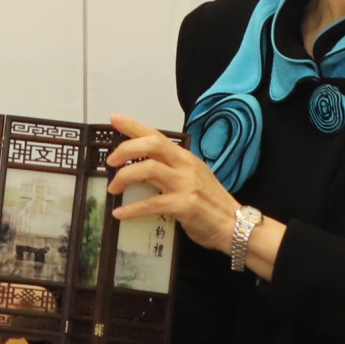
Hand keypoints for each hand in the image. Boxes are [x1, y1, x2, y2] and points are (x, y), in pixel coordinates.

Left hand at [106, 113, 246, 258]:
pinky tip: (120, 214)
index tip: (115, 118)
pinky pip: (151, 203)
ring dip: (124, 177)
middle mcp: (185, 166)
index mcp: (186, 158)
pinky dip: (131, 209)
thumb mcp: (193, 179)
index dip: (134, 126)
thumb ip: (172, 171)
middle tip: (110, 162)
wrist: (234, 225)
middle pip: (151, 144)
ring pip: (148, 169)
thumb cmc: (211, 204)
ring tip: (113, 188)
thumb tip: (143, 169)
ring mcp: (185, 184)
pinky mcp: (184, 205)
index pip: (157, 135)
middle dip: (125, 149)